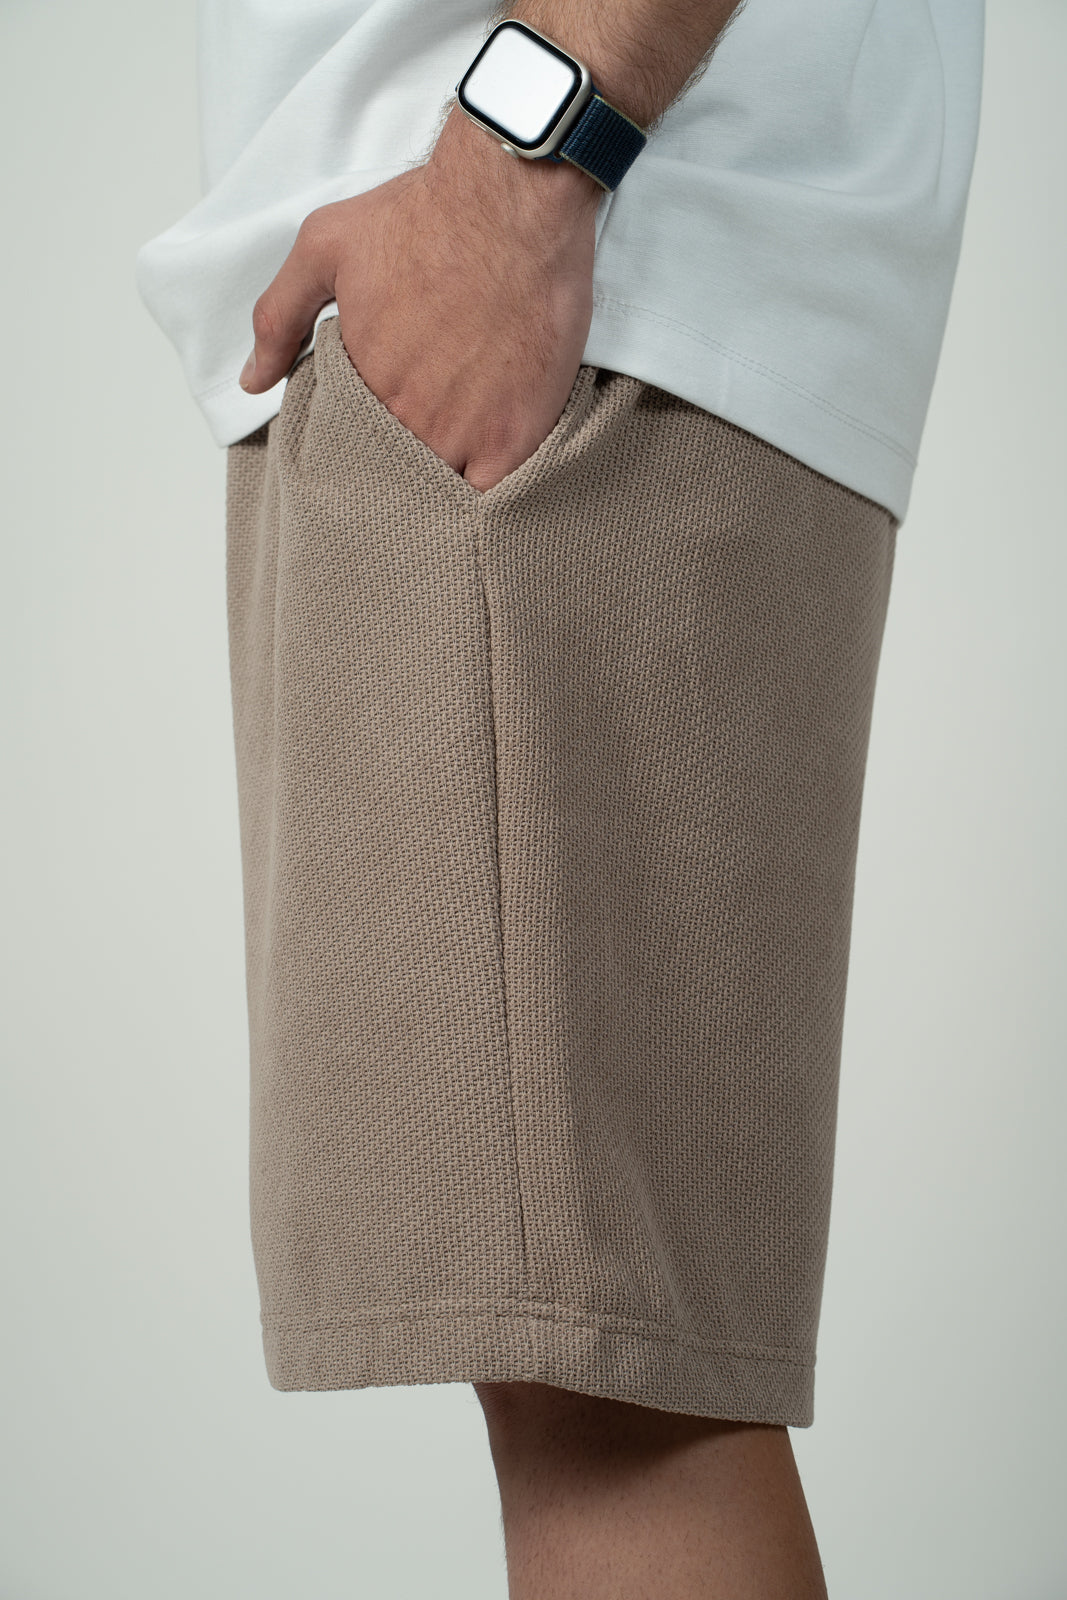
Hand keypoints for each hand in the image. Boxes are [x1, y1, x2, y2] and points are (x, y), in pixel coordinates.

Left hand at [238, 110, 601, 492]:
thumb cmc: (423, 215)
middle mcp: (408, 420)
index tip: (374, 433)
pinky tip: (486, 472)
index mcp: (361, 384)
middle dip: (401, 470)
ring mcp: (465, 433)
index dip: (361, 446)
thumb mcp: (324, 247)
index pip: (349, 447)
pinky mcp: (516, 434)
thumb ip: (279, 317)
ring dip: (443, 482)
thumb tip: (253, 380)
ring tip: (452, 460)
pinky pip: (494, 495)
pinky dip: (486, 492)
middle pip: (397, 475)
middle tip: (416, 446)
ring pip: (443, 491)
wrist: (511, 200)